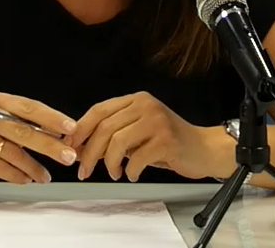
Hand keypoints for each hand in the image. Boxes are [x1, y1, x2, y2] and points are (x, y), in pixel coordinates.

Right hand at [0, 91, 77, 183]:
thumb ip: (22, 123)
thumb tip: (58, 135)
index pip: (29, 107)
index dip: (52, 118)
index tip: (71, 128)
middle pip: (24, 130)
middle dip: (50, 145)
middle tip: (68, 156)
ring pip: (14, 154)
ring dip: (34, 167)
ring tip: (45, 176)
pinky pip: (1, 169)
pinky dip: (17, 175)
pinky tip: (26, 179)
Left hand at [68, 92, 231, 181]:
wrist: (204, 149)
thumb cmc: (169, 144)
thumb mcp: (139, 134)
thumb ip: (113, 136)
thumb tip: (80, 149)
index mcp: (136, 100)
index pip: (99, 110)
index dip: (80, 129)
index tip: (69, 147)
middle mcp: (146, 106)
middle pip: (104, 127)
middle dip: (89, 152)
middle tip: (84, 170)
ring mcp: (157, 121)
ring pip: (117, 142)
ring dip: (109, 163)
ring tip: (115, 173)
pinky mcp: (166, 140)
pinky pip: (136, 158)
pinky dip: (130, 171)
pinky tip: (132, 174)